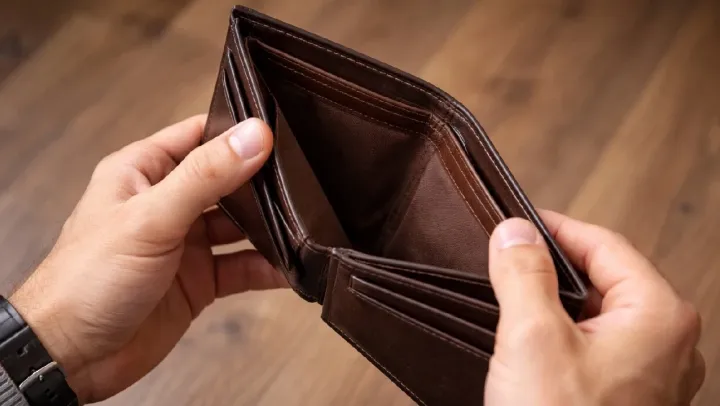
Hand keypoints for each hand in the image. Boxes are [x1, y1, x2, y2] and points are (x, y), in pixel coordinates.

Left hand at [8, 116, 287, 403]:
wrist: (72, 357)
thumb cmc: (87, 279)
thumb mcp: (150, 218)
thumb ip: (205, 176)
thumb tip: (254, 136)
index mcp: (143, 172)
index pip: (199, 136)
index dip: (237, 131)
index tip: (280, 130)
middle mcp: (167, 203)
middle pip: (227, 182)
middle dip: (263, 182)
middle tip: (305, 180)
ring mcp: (185, 243)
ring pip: (240, 226)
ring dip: (270, 228)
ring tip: (306, 225)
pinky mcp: (199, 281)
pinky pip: (242, 267)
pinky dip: (267, 267)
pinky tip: (292, 267)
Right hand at [484, 211, 704, 405]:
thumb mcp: (531, 337)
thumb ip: (523, 274)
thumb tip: (514, 231)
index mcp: (659, 316)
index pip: (604, 244)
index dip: (555, 228)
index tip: (515, 223)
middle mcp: (667, 343)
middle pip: (604, 277)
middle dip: (552, 266)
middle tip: (506, 258)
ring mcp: (651, 374)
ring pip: (598, 313)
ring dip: (554, 301)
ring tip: (510, 295)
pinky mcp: (628, 398)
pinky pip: (596, 347)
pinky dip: (562, 333)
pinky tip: (528, 340)